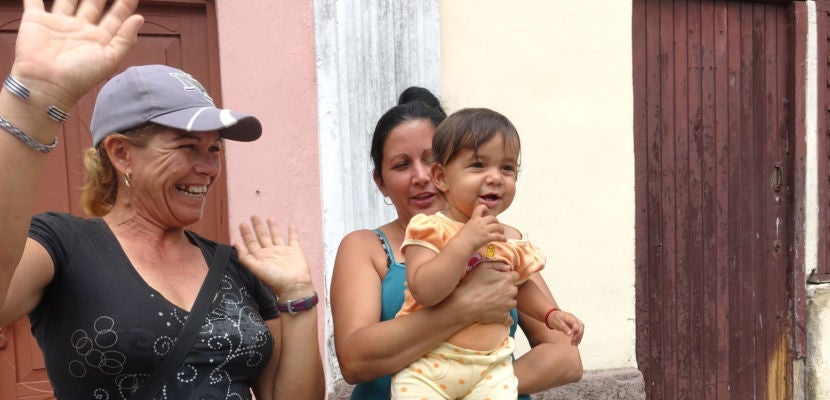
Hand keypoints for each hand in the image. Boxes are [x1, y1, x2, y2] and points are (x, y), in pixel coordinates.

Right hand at [13, 0, 143, 106]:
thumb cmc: (80, 76)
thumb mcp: (110, 59)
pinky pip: (34, 2)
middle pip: (94, 4)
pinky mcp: (37, 20)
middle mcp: (80, 28)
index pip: (116, 16)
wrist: (47, 84)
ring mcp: (59, 23)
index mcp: (99, 38)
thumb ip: (126, 39)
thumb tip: (140, 18)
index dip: (125, 4)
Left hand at [234, 216, 312, 297]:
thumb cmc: (275, 279)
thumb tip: (235, 244)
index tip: (243, 224)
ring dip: (273, 227)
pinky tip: (291, 226)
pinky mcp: (295, 251)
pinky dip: (292, 233)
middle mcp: (271, 253)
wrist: (294, 285)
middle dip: (258, 227)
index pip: (251, 243)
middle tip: (254, 216)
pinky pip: (293, 239)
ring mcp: (283, 251)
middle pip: (262, 237)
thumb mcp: (256, 268)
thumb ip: (245, 257)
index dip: (246, 234)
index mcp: (261, 257)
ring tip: (270, 218)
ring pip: (276, 236)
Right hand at [446, 264, 517, 325]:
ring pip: (512, 303)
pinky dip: (505, 317)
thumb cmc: (471, 284)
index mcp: (507, 279)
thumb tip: (508, 267)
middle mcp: (511, 292)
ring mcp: (508, 306)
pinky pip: (509, 319)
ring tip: (493, 302)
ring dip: (506, 302)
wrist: (464, 305)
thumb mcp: (482, 267)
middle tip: (494, 291)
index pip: (515, 275)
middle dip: (506, 289)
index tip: (500, 279)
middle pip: (513, 289)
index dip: (508, 276)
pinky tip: (497, 314)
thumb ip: (497, 264)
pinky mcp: (503, 317)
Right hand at [456, 205, 504, 250]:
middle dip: (496, 221)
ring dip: (501, 229)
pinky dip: (503, 238)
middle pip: (493, 218)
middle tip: (497, 225)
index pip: (480, 208)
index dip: (485, 208)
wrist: (461, 245)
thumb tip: (475, 228)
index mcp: (474, 219)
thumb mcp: (466, 227)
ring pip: (498, 226)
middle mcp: (480, 223)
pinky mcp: (487, 237)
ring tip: (502, 232)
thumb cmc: (461, 239)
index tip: (487, 210)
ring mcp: (484, 230)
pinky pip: (498, 236)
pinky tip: (505, 239)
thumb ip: (472, 225)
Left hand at [545, 310, 584, 345]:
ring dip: (579, 337)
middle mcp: (574, 319)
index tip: (572, 337)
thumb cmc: (554, 318)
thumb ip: (563, 327)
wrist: (552, 315)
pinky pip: (578, 332)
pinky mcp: (574, 326)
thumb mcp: (557, 322)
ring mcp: (575, 322)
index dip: (575, 331)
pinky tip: (575, 343)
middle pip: (581, 327)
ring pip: (581, 330)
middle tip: (574, 342)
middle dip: (579, 335)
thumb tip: (570, 334)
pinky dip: (578, 337)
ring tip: (574, 344)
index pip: (576, 324)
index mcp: (570, 317)